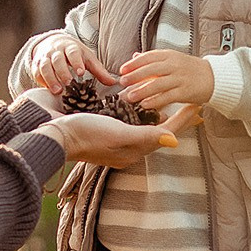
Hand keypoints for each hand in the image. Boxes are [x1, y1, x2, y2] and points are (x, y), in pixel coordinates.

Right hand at [27, 32, 115, 94]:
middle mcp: (56, 50)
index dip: (76, 62)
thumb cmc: (75, 54)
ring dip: (50, 78)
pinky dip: (41, 80)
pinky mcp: (36, 64)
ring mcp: (45, 56)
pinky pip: (36, 71)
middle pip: (57, 59)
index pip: (73, 52)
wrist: (53, 43)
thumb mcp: (87, 59)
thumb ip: (99, 71)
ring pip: (45, 65)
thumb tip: (114, 82)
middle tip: (68, 83)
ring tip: (57, 91)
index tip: (81, 72)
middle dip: (62, 71)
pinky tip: (47, 89)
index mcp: (71, 47)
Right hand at [42, 113, 178, 169]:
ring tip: (168, 100)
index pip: (165, 133)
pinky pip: (127, 118)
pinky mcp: (103, 128)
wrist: (52, 134)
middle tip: (190, 103)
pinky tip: (137, 100)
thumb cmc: (85, 133)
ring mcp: (114, 137)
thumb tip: (176, 141)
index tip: (198, 105)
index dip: (183, 120)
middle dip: (175, 117)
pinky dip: (137, 108)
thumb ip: (146, 136)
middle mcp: (126, 145)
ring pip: (142, 123)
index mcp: (132, 150)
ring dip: (156, 111)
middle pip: (158, 129)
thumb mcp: (118, 134)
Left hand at [119, 49, 213, 112]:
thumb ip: (154, 59)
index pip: (148, 57)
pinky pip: (168, 96)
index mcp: (170, 55)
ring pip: (158, 84)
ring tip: (129, 96)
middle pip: (151, 69)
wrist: (216, 78)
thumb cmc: (192, 69)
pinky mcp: (186, 91)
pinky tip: (145, 105)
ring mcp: (180, 78)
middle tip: (122, 83)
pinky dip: (155, 100)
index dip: (134, 63)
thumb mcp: (173, 59)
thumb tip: (135, 57)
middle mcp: (174, 65)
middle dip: (135, 76)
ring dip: (142, 90)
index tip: (122, 70)